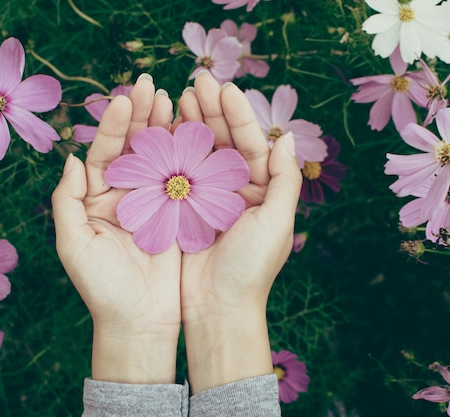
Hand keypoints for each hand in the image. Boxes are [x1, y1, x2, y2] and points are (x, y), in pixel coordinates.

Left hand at [52, 74, 179, 383]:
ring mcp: (152, 203)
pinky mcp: (177, 215)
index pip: (102, 153)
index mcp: (95, 199)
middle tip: (151, 86)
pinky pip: (181, 179)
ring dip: (163, 128)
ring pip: (157, 158)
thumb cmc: (102, 288)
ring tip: (173, 98)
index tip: (125, 98)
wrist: (140, 322)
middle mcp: (123, 196)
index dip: (113, 126)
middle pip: (131, 148)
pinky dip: (186, 155)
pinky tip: (192, 130)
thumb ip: (66, 200)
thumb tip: (70, 157)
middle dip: (140, 117)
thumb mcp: (73, 244)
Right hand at [178, 71, 301, 392]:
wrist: (217, 308)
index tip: (223, 89)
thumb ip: (285, 180)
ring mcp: (208, 199)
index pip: (252, 144)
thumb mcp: (277, 223)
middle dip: (211, 112)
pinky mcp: (183, 210)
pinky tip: (163, 130)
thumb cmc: (251, 268)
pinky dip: (172, 152)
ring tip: (178, 98)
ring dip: (191, 125)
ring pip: (200, 153)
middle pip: (224, 143)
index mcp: (262, 190)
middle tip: (195, 83)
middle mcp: (236, 190)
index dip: (238, 116)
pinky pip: (178, 174)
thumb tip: (286, 137)